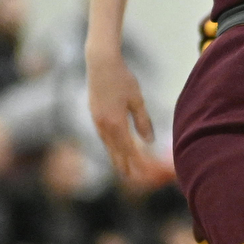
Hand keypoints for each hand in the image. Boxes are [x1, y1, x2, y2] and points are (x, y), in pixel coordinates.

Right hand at [88, 48, 155, 181]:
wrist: (100, 63)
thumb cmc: (122, 78)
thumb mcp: (137, 100)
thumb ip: (143, 121)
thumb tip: (149, 142)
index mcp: (115, 124)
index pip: (129, 150)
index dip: (138, 163)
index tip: (147, 173)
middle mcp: (104, 126)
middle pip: (117, 153)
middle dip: (127, 166)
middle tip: (135, 179)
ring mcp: (97, 121)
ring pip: (109, 146)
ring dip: (118, 158)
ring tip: (125, 169)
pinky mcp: (95, 115)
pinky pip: (104, 138)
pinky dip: (112, 147)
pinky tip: (116, 149)